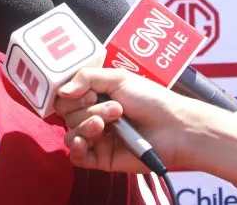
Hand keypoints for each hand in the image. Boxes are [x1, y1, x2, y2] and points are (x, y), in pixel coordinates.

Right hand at [54, 68, 196, 173]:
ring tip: (111, 122)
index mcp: (95, 97)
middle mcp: (93, 116)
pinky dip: (77, 147)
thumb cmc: (152, 100)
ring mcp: (97, 138)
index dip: (72, 95)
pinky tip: (85, 141)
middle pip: (67, 115)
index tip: (89, 93)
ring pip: (71, 132)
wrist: (175, 127)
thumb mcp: (118, 78)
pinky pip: (76, 156)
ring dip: (87, 125)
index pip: (66, 97)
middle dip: (88, 109)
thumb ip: (86, 78)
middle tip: (115, 108)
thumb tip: (61, 92)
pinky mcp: (101, 158)